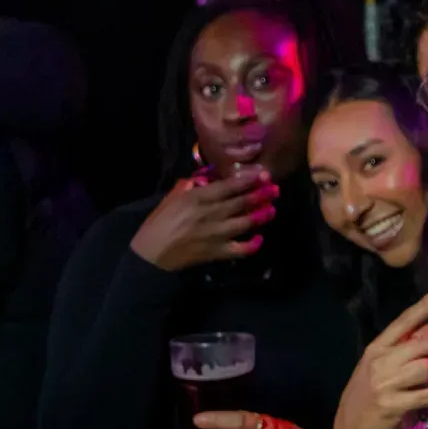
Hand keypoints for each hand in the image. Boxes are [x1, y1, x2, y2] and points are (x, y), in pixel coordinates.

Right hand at [130, 171, 279, 271]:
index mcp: (198, 198)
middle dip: (261, 194)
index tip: (262, 174)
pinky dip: (253, 245)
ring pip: (246, 222)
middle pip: (242, 202)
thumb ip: (188, 186)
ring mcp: (217, 234)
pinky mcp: (218, 252)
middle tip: (275, 189)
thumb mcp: (171, 199)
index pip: (229, 186)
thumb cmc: (159, 223)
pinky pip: (241, 249)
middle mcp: (211, 214)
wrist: (152, 254)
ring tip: (272, 210)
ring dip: (261, 215)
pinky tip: (259, 238)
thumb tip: (204, 178)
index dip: (248, 179)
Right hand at [334, 286, 427, 428]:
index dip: (425, 305)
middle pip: (421, 344)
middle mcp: (381, 362)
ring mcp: (387, 383)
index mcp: (378, 347)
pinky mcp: (395, 404)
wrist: (352, 426)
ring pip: (425, 368)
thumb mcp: (382, 363)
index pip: (404, 321)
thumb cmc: (371, 390)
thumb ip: (405, 345)